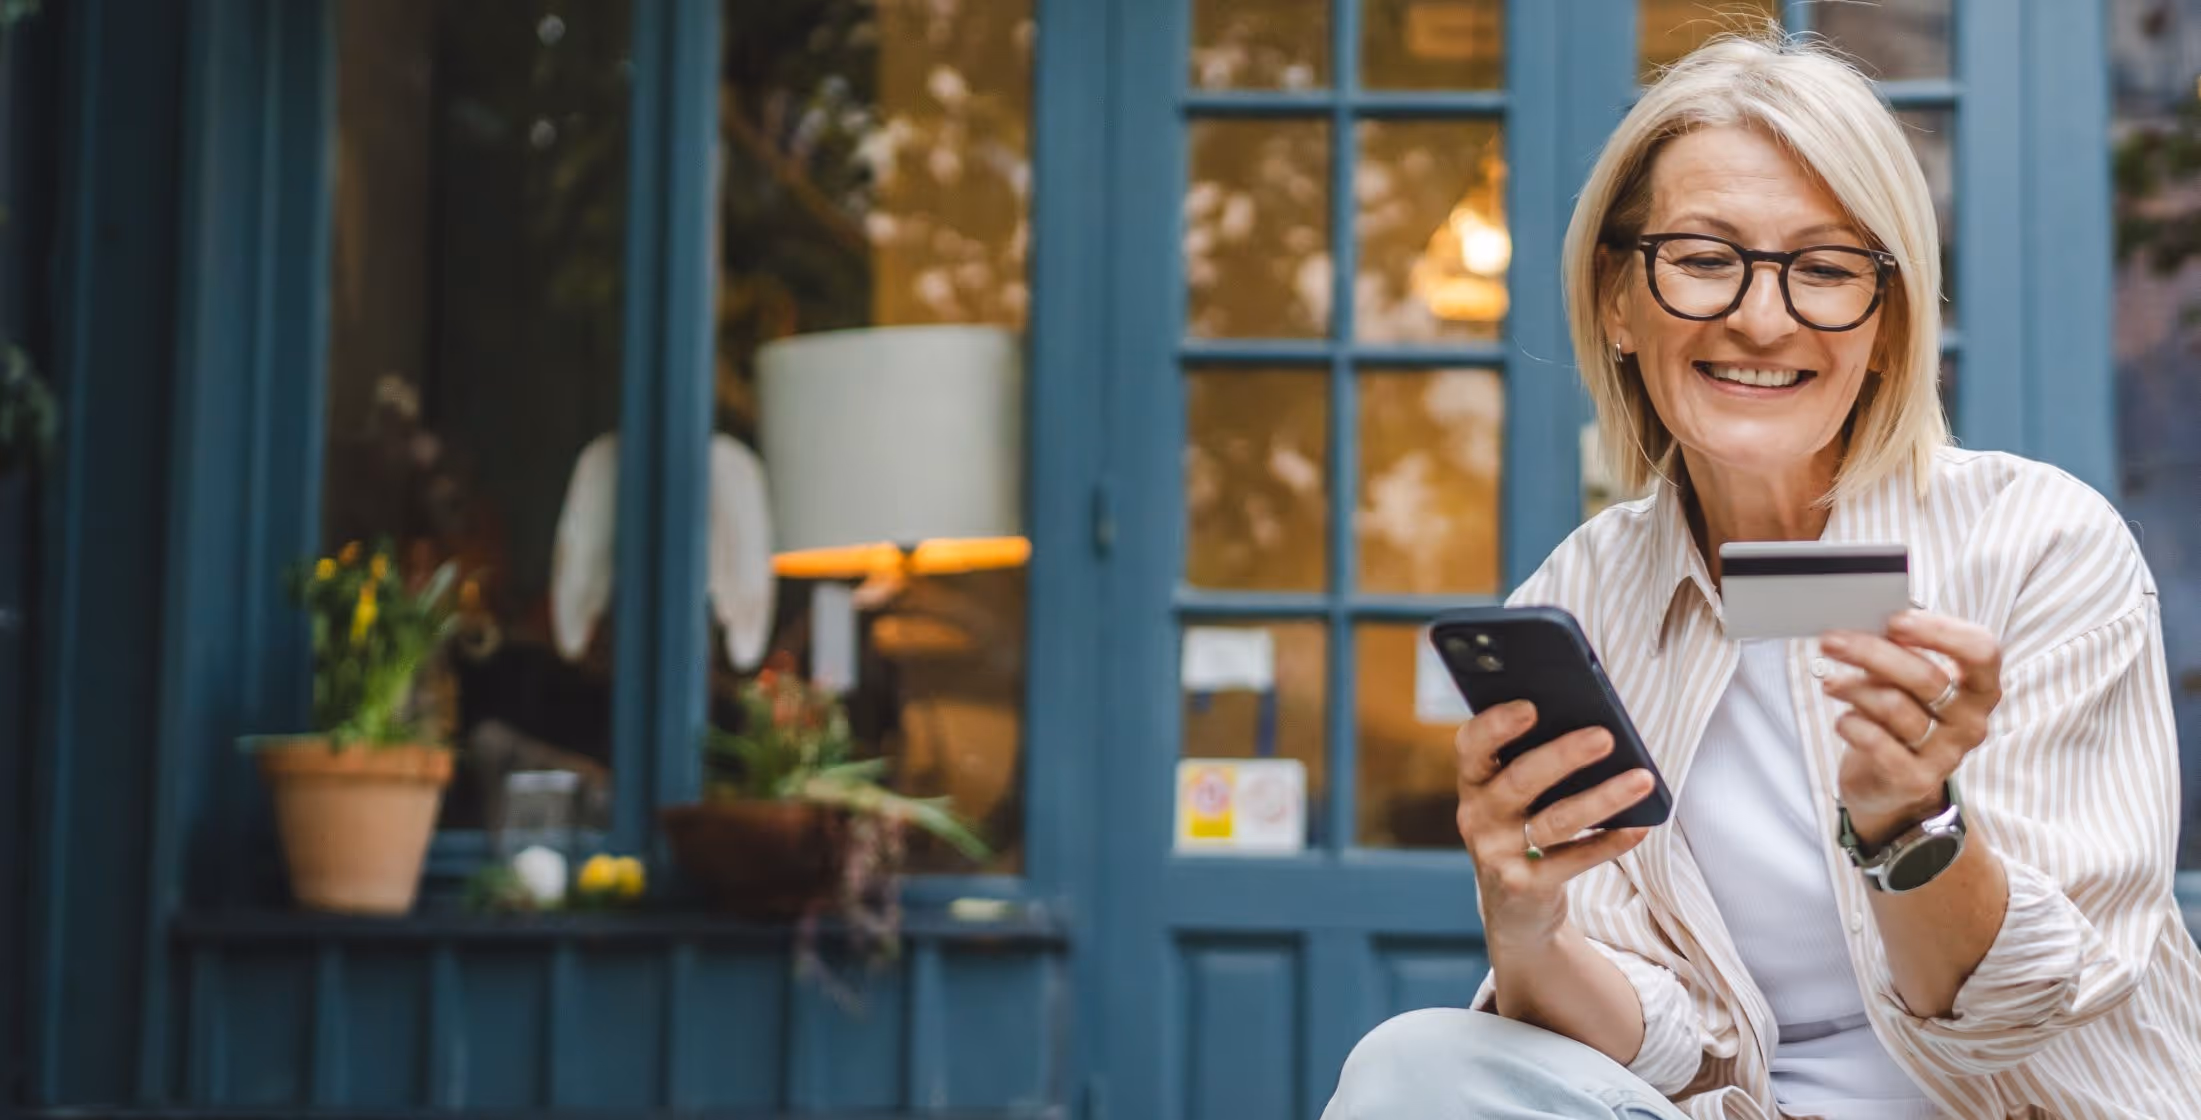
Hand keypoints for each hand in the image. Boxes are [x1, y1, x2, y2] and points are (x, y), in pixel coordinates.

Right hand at [1454, 701, 1655, 944]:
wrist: (1513, 903)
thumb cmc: (1521, 827)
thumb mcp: (1512, 796)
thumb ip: (1531, 762)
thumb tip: (1592, 732)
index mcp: (1474, 780)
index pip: (1472, 744)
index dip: (1497, 724)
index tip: (1531, 707)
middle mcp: (1477, 815)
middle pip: (1521, 780)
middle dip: (1564, 756)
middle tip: (1605, 737)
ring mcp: (1497, 852)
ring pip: (1556, 820)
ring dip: (1603, 798)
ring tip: (1642, 779)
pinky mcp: (1524, 884)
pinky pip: (1573, 860)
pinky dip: (1609, 843)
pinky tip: (1638, 827)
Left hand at [1819, 610, 2003, 845]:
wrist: (1890, 783)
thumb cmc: (1900, 715)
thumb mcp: (1906, 681)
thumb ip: (1900, 653)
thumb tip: (1868, 624)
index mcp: (1979, 688)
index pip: (1980, 651)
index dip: (1940, 631)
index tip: (1895, 620)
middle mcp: (1971, 722)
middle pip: (1925, 676)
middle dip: (1872, 653)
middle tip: (1832, 641)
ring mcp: (1947, 754)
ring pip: (1894, 706)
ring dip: (1854, 688)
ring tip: (1831, 683)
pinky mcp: (1916, 780)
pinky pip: (1877, 743)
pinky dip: (1853, 724)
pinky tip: (1842, 720)